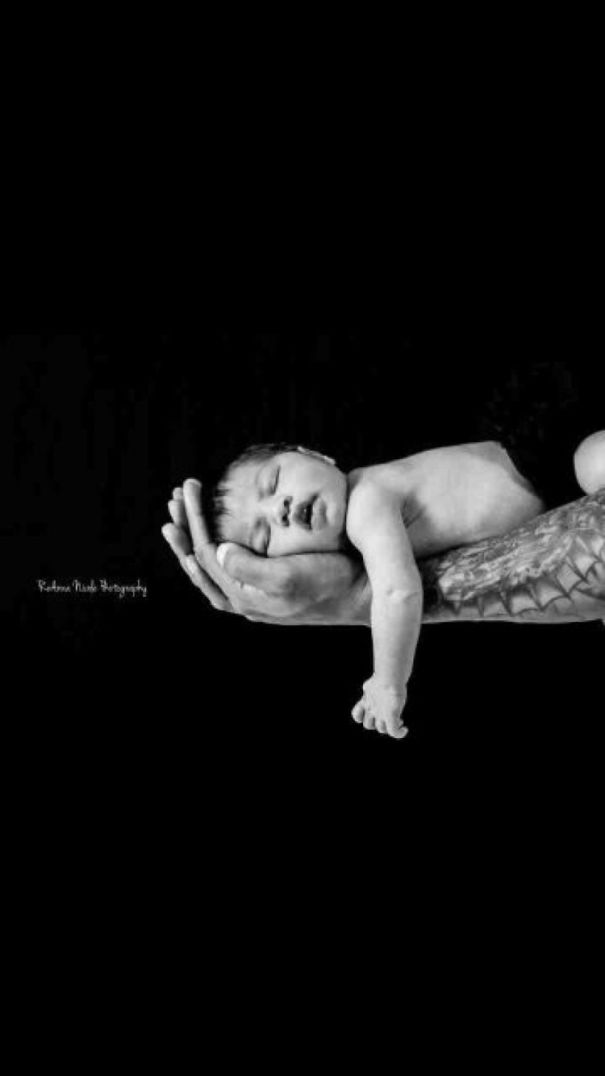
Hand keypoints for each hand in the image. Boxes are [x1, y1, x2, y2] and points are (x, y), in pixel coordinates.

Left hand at [161, 478, 370, 625]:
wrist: (362, 595)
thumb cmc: (332, 582)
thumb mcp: (289, 576)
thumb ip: (248, 568)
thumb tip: (216, 552)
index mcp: (243, 595)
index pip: (206, 553)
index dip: (194, 519)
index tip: (189, 487)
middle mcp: (244, 598)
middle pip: (201, 562)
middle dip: (186, 528)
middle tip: (174, 497)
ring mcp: (255, 595)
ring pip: (212, 568)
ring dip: (195, 540)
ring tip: (179, 517)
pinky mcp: (269, 587)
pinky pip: (230, 570)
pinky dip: (215, 552)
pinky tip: (214, 542)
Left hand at [351, 676, 408, 739]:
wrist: (389, 677)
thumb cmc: (386, 674)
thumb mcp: (376, 680)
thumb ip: (374, 685)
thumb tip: (374, 681)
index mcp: (366, 700)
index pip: (356, 714)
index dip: (361, 717)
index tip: (370, 710)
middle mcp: (372, 709)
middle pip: (368, 725)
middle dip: (376, 724)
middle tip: (387, 716)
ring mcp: (381, 714)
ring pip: (381, 729)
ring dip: (388, 728)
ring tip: (399, 721)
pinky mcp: (391, 717)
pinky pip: (394, 732)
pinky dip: (399, 733)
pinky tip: (405, 730)